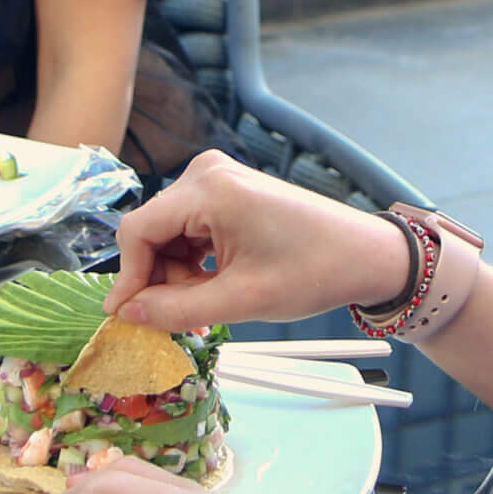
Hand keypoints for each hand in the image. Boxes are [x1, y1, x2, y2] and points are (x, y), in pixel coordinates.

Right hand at [100, 152, 412, 332]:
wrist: (366, 254)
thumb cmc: (314, 271)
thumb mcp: (242, 300)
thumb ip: (177, 310)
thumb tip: (128, 316)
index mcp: (209, 189)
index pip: (138, 231)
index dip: (128, 278)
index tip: (126, 318)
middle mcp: (206, 173)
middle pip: (152, 231)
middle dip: (158, 279)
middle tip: (177, 320)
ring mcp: (218, 179)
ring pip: (169, 234)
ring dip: (177, 274)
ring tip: (205, 306)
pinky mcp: (228, 191)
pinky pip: (189, 228)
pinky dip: (193, 262)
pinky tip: (213, 287)